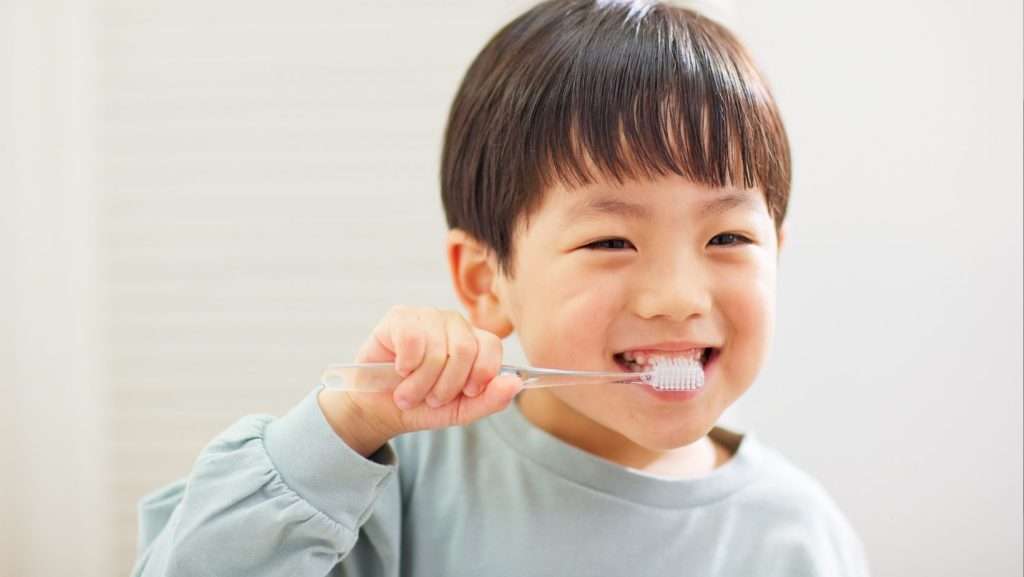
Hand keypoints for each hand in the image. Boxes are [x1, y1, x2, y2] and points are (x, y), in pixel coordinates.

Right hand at [318, 306, 522, 455]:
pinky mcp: (400, 316)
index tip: (467, 393)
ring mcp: (426, 316)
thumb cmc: (422, 405)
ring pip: (437, 349)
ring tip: (410, 392)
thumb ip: (491, 399)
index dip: (482, 374)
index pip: (492, 345)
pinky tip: (398, 370)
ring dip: (421, 383)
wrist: (380, 409)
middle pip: (465, 349)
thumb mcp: (460, 410)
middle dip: (446, 386)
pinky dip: (405, 366)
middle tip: (430, 399)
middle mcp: (453, 323)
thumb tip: (515, 384)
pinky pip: (412, 340)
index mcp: (473, 341)